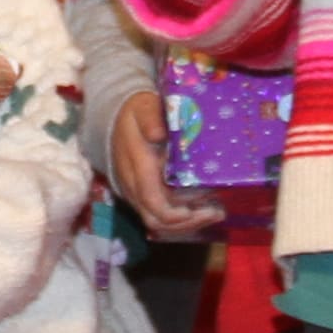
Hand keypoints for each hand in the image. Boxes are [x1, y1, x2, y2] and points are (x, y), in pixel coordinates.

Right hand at [108, 87, 218, 235]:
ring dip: (189, 224)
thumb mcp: (143, 108)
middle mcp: (135, 188)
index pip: (152, 202)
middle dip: (188, 223)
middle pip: (157, 221)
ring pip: (160, 224)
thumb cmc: (135, 114)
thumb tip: (158, 133)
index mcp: (137, 168)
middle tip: (218, 213)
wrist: (115, 119)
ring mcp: (138, 195)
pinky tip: (204, 210)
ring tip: (216, 212)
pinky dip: (183, 219)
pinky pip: (161, 217)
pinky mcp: (144, 196)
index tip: (198, 210)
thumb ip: (151, 118)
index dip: (174, 214)